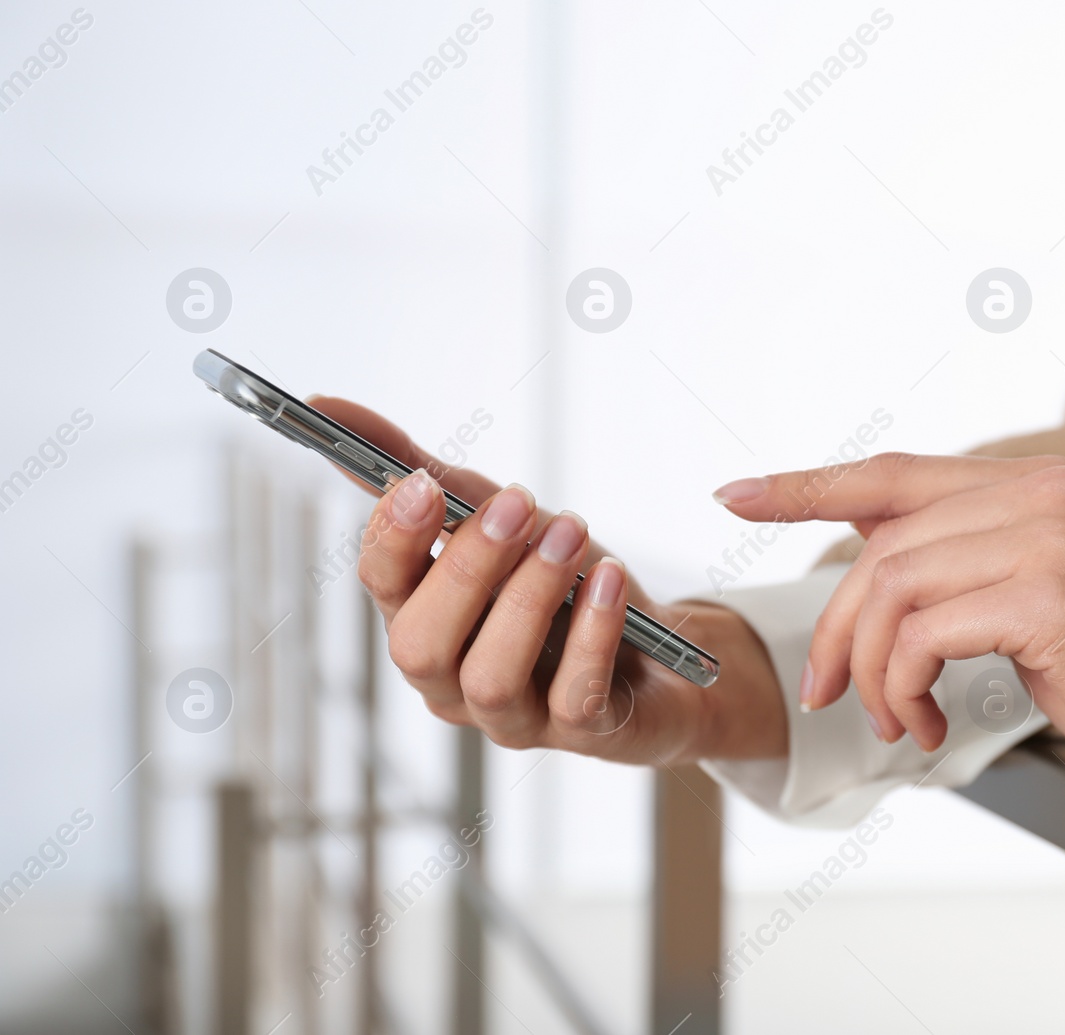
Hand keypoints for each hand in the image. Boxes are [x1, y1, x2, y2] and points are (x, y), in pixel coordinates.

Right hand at [307, 398, 787, 764]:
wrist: (666, 649)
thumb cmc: (565, 583)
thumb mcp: (500, 517)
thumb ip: (421, 470)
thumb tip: (324, 406)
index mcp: (424, 622)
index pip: (381, 589)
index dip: (393, 540)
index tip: (424, 486)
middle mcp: (454, 681)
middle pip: (420, 645)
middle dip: (467, 568)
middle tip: (519, 502)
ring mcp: (515, 717)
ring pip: (490, 677)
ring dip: (530, 597)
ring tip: (571, 534)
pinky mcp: (584, 733)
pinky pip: (575, 698)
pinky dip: (593, 634)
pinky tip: (611, 581)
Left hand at [714, 453, 1064, 833]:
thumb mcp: (1029, 602)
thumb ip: (958, 565)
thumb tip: (864, 561)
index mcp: (1035, 485)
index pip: (894, 474)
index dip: (806, 484)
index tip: (736, 495)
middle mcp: (1043, 492)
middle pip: (880, 546)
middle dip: (835, 629)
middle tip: (828, 693)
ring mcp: (1050, 537)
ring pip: (890, 587)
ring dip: (869, 668)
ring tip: (895, 718)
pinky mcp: (1051, 595)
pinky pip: (922, 633)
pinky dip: (902, 686)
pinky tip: (926, 723)